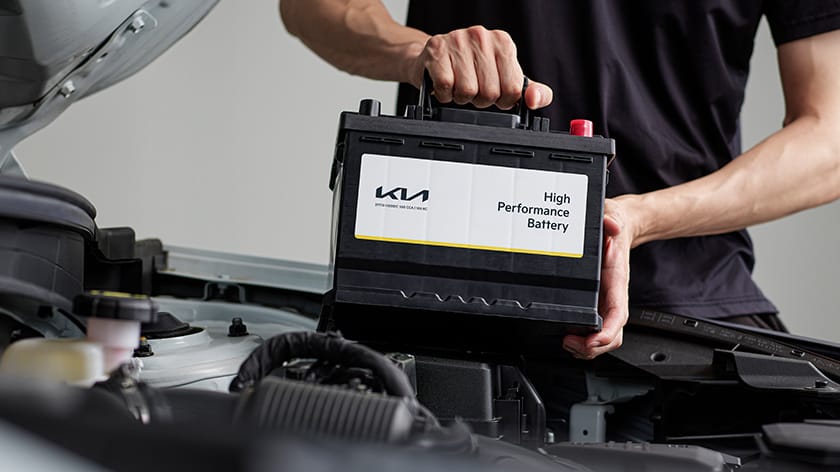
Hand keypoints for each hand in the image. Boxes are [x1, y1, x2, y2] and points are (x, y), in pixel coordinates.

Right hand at [410, 26, 552, 109]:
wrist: (433, 57)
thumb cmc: (471, 69)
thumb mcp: (506, 78)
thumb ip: (531, 91)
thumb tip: (534, 99)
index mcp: (503, 43)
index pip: (513, 88)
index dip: (502, 100)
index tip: (494, 94)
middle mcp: (482, 37)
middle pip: (490, 92)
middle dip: (480, 100)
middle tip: (473, 90)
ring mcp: (457, 40)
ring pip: (467, 91)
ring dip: (460, 98)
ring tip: (458, 86)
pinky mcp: (436, 49)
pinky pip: (445, 86)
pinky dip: (444, 94)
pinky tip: (445, 85)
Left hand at [563, 197, 638, 358]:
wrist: (619, 226)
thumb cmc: (614, 225)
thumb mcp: (611, 215)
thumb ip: (610, 219)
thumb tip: (612, 225)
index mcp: (617, 280)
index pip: (618, 313)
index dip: (607, 331)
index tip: (593, 340)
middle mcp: (613, 296)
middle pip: (611, 334)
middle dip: (592, 347)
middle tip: (570, 343)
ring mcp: (605, 302)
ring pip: (603, 337)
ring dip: (586, 348)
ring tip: (567, 343)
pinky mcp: (596, 303)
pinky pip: (593, 329)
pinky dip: (582, 340)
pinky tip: (567, 337)